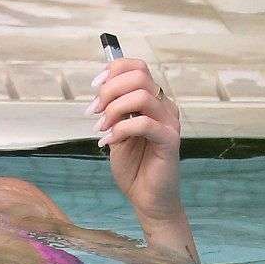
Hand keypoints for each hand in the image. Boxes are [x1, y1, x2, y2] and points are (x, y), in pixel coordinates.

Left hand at [87, 59, 183, 221]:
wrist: (145, 196)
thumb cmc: (132, 164)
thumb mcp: (114, 130)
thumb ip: (111, 108)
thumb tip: (100, 85)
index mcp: (152, 100)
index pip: (138, 67)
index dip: (113, 70)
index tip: (94, 86)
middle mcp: (164, 107)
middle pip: (139, 76)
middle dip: (109, 91)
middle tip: (94, 112)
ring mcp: (169, 122)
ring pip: (142, 96)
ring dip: (113, 110)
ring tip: (101, 128)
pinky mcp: (170, 140)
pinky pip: (144, 123)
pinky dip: (120, 130)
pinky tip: (107, 142)